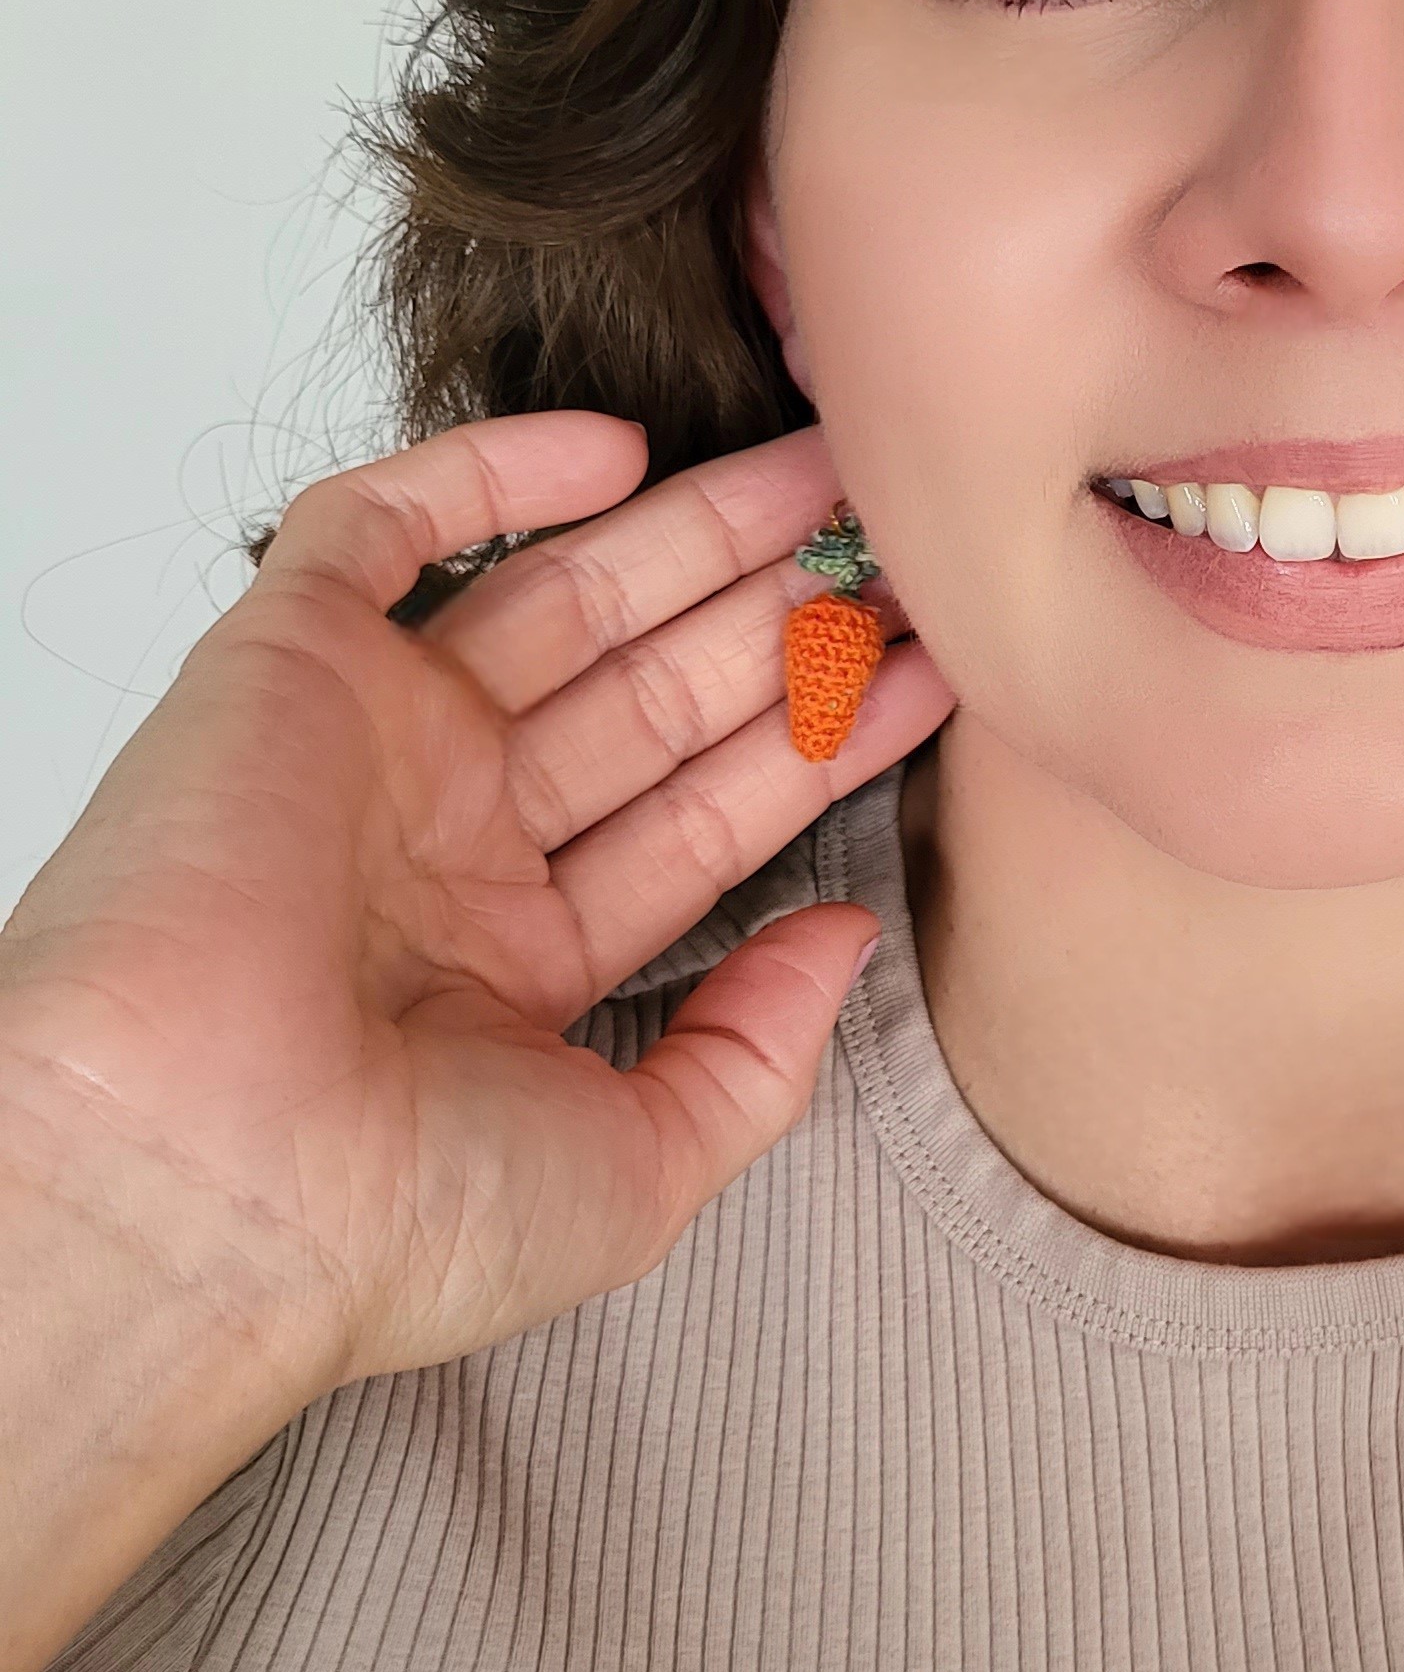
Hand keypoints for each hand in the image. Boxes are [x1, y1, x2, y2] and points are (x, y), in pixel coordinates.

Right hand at [0, 414, 955, 1393]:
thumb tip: (845, 938)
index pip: (707, 811)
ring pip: (562, 596)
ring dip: (696, 532)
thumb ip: (758, 1055)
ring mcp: (375, 746)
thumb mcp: (641, 1174)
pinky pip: (384, 523)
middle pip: (655, 688)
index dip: (823, 735)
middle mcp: (452, 840)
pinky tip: (622, 450)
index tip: (936, 667)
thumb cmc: (390, 1221)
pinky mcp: (284, 660)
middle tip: (902, 541)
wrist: (199, 1180)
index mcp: (522, 958)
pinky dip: (492, 469)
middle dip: (781, 614)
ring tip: (835, 472)